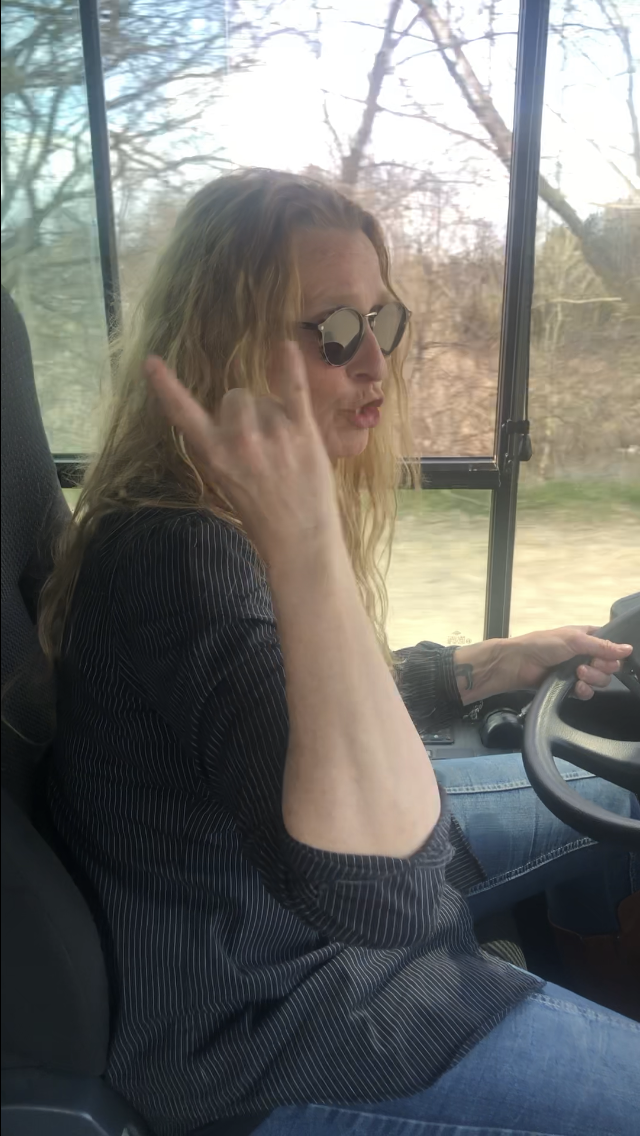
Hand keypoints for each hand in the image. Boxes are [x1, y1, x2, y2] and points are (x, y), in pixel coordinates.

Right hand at [144, 344, 341, 567]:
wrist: (299, 538)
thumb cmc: (260, 513)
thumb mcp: (223, 482)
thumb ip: (219, 447)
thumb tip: (225, 414)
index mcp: (213, 454)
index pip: (183, 414)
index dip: (165, 387)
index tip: (151, 362)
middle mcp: (239, 438)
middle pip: (236, 396)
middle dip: (245, 411)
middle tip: (261, 445)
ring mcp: (272, 432)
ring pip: (265, 397)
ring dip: (274, 414)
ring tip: (284, 449)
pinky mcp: (302, 430)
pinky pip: (294, 388)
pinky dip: (289, 366)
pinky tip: (285, 346)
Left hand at [506, 627, 632, 699]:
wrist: (518, 664)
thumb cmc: (543, 645)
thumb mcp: (574, 640)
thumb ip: (602, 645)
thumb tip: (628, 649)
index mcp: (587, 637)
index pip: (611, 645)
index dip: (612, 652)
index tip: (605, 656)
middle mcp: (585, 653)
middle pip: (609, 665)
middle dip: (601, 667)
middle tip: (586, 665)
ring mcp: (578, 671)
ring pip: (600, 680)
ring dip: (592, 679)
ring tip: (577, 674)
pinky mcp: (570, 687)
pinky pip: (587, 693)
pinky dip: (584, 691)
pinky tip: (577, 687)